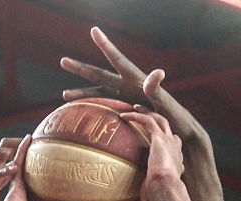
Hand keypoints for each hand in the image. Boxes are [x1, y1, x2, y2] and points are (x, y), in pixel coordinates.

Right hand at [0, 137, 96, 200]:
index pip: (52, 197)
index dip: (60, 189)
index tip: (73, 180)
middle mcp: (32, 196)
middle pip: (42, 179)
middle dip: (49, 168)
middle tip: (63, 155)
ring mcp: (23, 188)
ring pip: (31, 167)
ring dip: (36, 153)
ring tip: (44, 139)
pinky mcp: (15, 182)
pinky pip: (20, 161)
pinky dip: (24, 149)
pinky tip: (30, 137)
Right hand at [60, 27, 206, 146]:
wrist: (177, 130)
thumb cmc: (172, 116)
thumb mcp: (165, 101)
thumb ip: (157, 88)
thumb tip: (158, 73)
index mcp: (135, 80)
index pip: (117, 59)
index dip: (105, 45)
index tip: (94, 30)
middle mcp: (127, 87)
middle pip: (99, 76)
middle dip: (81, 69)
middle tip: (63, 61)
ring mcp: (125, 99)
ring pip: (98, 93)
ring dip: (81, 93)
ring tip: (65, 95)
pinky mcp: (126, 111)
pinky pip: (105, 108)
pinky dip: (92, 109)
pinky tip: (82, 114)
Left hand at [116, 109, 184, 200]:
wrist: (166, 191)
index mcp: (176, 163)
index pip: (175, 148)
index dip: (168, 143)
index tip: (157, 142)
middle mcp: (175, 150)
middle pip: (169, 129)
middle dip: (158, 120)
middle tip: (145, 116)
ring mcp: (168, 142)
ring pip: (159, 119)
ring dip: (147, 111)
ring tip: (134, 107)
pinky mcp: (158, 137)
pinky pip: (147, 120)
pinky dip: (136, 115)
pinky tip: (123, 115)